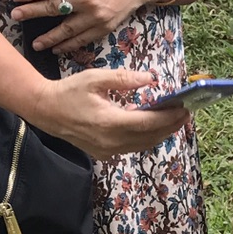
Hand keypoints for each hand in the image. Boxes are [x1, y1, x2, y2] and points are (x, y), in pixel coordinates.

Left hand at [11, 0, 169, 56]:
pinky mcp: (103, 27)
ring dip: (48, 37)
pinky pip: (82, 39)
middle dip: (31, 12)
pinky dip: (68, 45)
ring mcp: (94, 16)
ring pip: (65, 29)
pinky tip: (57, 48)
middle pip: (52, 8)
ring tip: (35, 43)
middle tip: (16, 16)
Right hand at [35, 68, 188, 158]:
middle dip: (171, 125)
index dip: (170, 117)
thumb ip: (124, 79)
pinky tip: (153, 126)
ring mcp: (108, 151)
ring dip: (161, 133)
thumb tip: (150, 79)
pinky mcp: (105, 154)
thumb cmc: (70, 91)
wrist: (46, 111)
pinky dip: (147, 138)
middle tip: (186, 112)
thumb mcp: (96, 79)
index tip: (185, 108)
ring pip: (144, 144)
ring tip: (175, 119)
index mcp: (110, 122)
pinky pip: (133, 147)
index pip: (149, 123)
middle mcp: (111, 141)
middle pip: (151, 136)